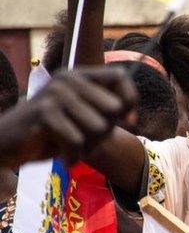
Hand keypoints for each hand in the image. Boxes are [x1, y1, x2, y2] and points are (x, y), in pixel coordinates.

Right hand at [1, 67, 136, 166]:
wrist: (8, 143)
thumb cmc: (53, 133)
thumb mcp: (85, 120)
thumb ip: (108, 114)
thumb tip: (132, 119)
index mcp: (79, 76)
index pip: (120, 76)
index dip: (130, 99)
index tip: (128, 121)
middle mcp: (67, 79)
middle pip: (114, 107)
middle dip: (106, 131)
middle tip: (85, 140)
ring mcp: (55, 93)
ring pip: (99, 127)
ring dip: (89, 146)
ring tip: (70, 146)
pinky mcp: (44, 112)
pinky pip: (78, 141)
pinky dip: (74, 155)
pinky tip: (62, 156)